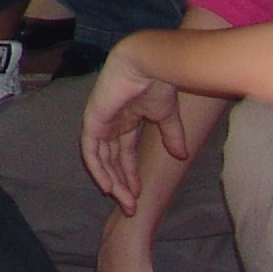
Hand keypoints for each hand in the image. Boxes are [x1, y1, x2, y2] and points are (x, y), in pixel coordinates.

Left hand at [82, 42, 192, 212]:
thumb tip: (182, 156)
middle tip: (131, 206)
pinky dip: (97, 168)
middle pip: (112, 160)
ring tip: (124, 201)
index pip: (123, 154)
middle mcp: (111, 122)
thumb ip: (171, 136)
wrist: (149, 65)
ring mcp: (100, 121)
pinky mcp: (93, 119)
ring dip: (112, 181)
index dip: (130, 175)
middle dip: (121, 184)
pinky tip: (108, 186)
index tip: (138, 196)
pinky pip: (90, 149)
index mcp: (125, 120)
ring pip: (101, 159)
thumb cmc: (158, 84)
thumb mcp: (167, 117)